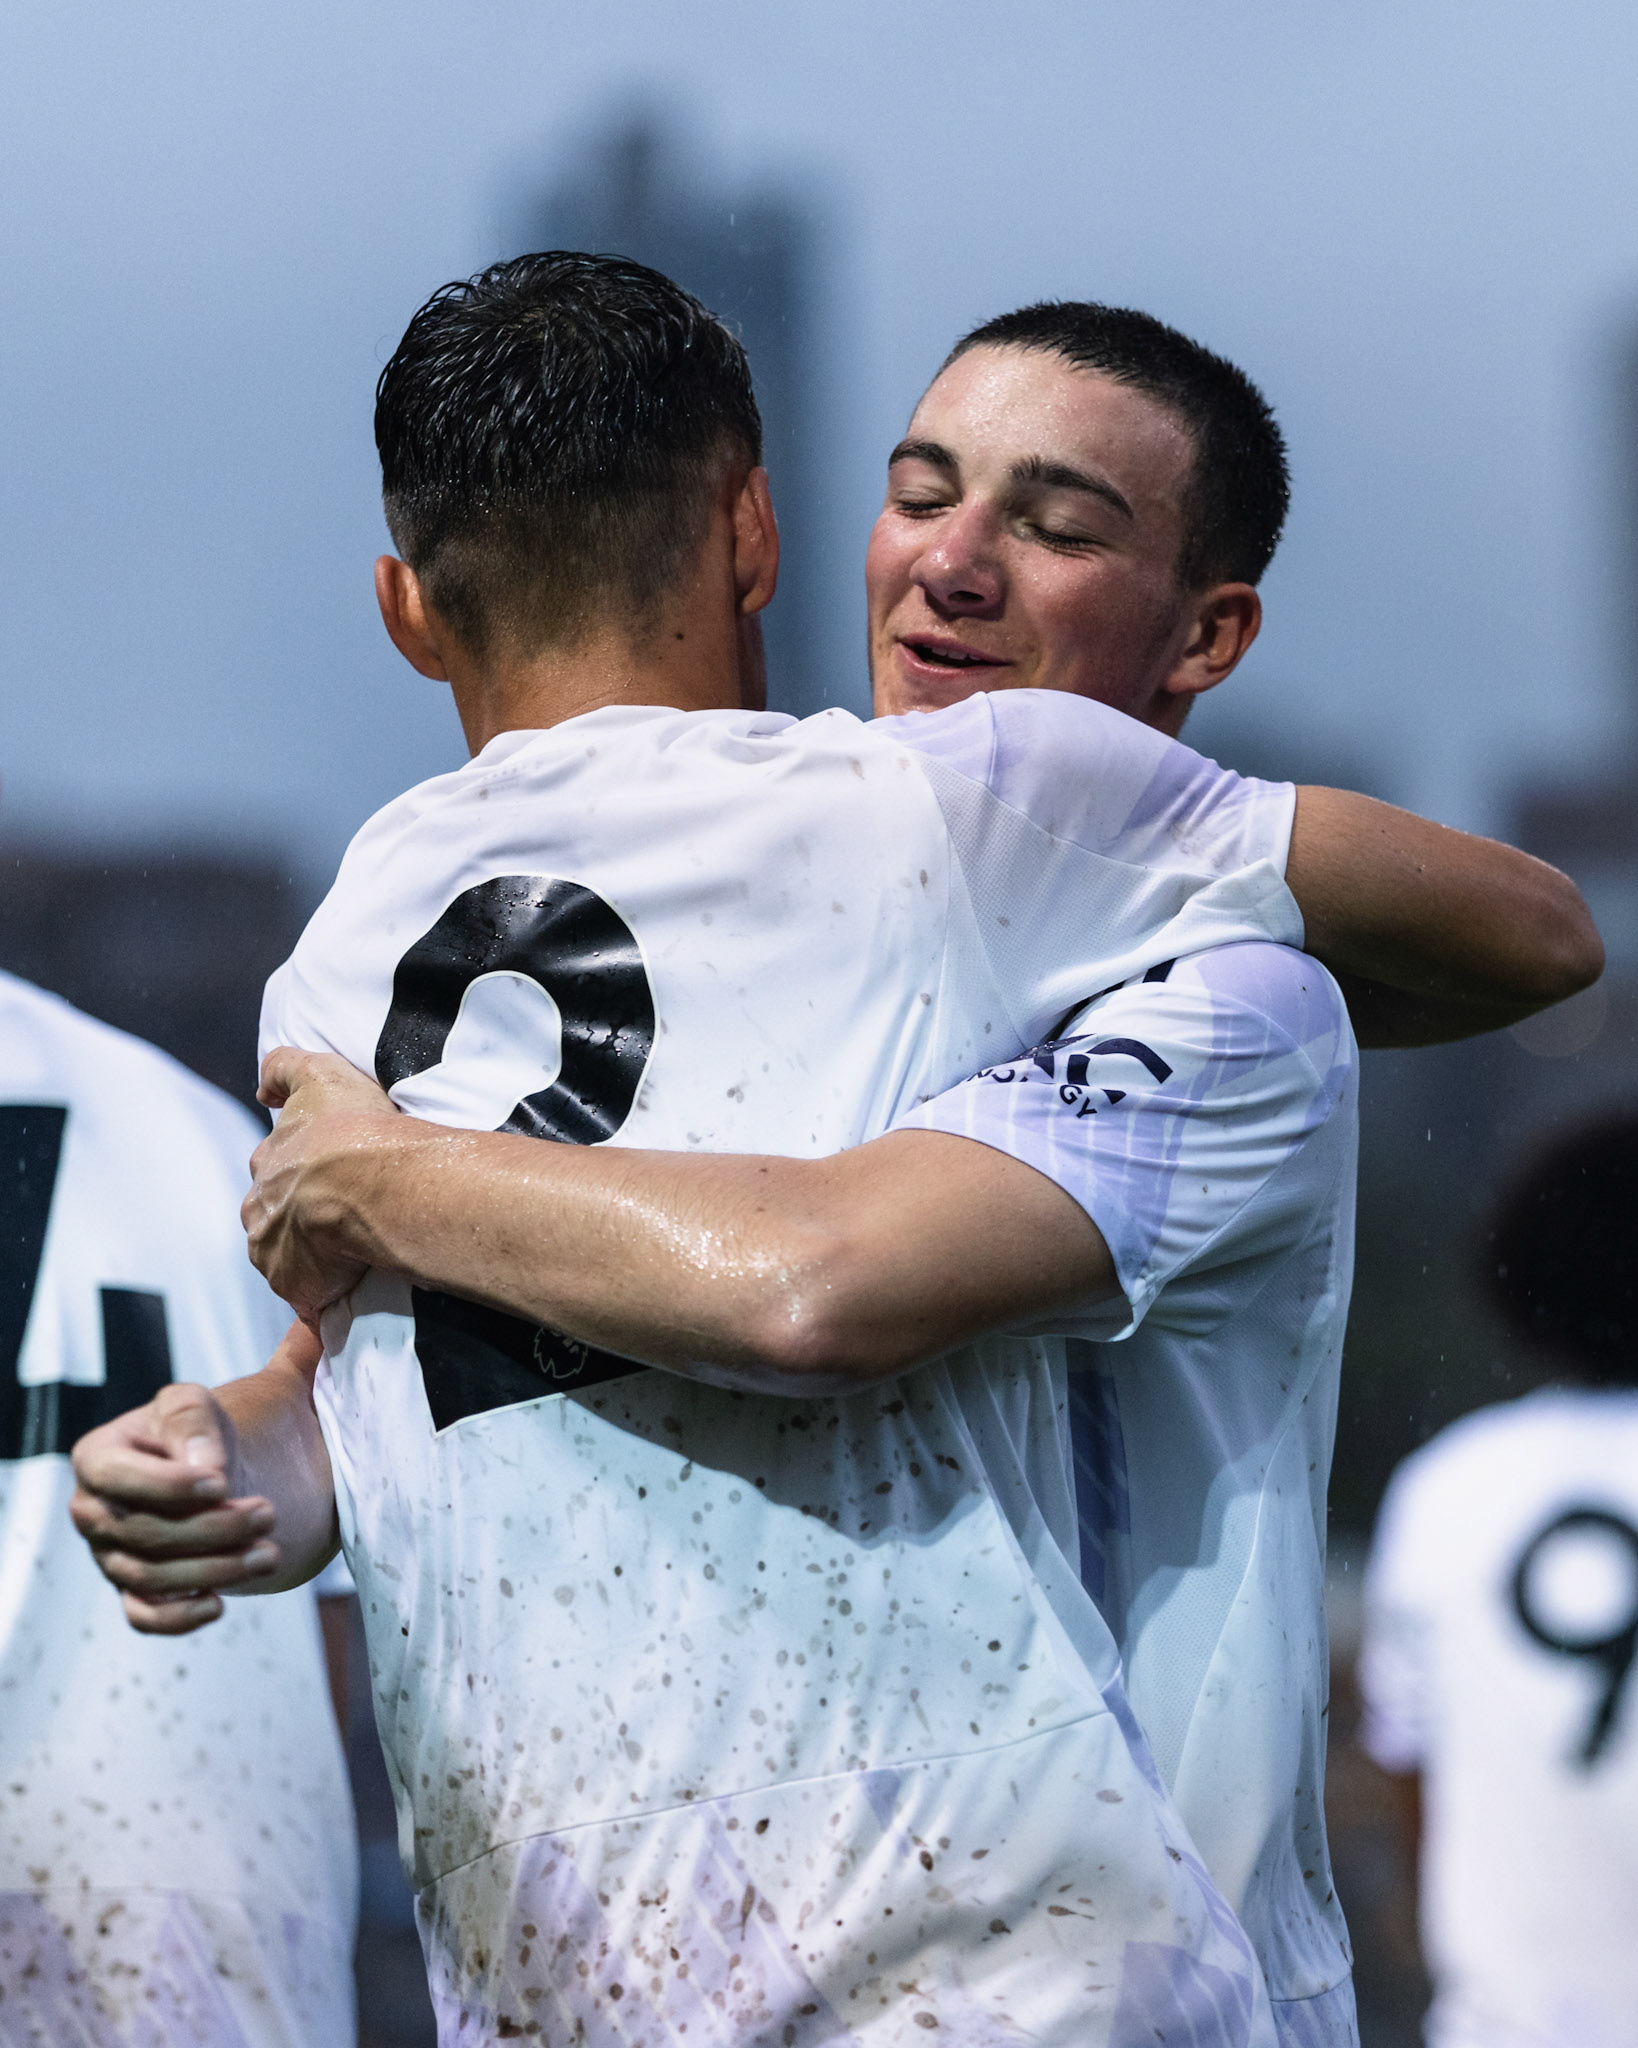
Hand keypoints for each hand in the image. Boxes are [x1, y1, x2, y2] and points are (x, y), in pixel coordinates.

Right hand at [69, 1384, 280, 1634]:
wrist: (208, 1470)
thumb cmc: (195, 1433)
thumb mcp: (193, 1406)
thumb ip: (196, 1420)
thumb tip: (205, 1465)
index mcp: (97, 1457)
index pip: (118, 1477)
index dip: (168, 1485)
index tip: (221, 1482)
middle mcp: (93, 1510)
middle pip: (143, 1532)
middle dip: (212, 1529)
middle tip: (269, 1513)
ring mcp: (108, 1554)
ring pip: (150, 1577)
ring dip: (215, 1569)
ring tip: (269, 1553)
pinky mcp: (131, 1589)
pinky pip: (142, 1616)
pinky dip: (177, 1619)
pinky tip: (219, 1605)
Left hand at [245, 1047, 400, 1323]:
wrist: (365, 1182)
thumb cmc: (350, 1128)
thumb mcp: (318, 1075)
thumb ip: (285, 1069)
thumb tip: (264, 1090)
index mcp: (267, 1167)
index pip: (272, 1171)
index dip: (296, 1173)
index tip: (323, 1176)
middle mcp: (261, 1211)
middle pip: (272, 1219)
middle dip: (295, 1221)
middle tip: (337, 1219)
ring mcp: (275, 1255)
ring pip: (286, 1260)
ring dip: (309, 1260)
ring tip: (350, 1260)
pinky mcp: (298, 1289)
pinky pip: (308, 1300)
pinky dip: (320, 1301)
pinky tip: (344, 1299)